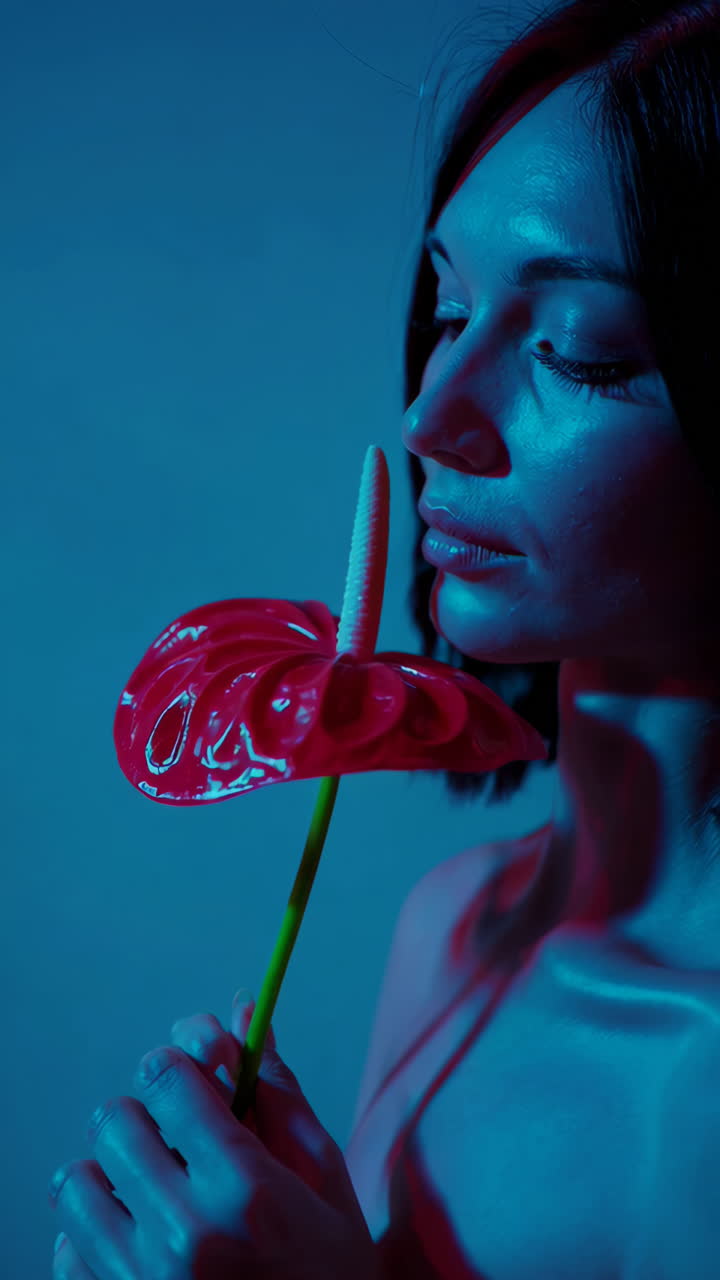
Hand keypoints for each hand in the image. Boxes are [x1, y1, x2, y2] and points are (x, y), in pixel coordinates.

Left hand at [49, 992, 378, 1278]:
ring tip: (150, 1187)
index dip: (179, 1064)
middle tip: (174, 1135)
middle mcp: (186, 1234)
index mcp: (246, 1188)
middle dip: (146, 1113)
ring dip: (112, 1171)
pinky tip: (136, 1237)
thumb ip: (280, 1092)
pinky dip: (92, 1235)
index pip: (168, 1078)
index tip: (190, 1078)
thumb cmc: (331, 1272)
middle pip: (116, 1120)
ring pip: (77, 1181)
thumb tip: (245, 1010)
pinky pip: (66, 1249)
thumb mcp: (325, 1179)